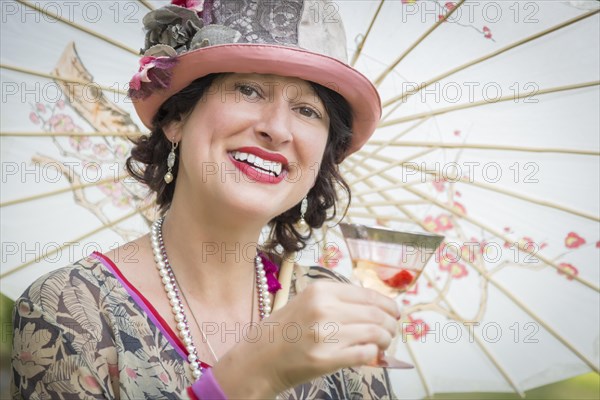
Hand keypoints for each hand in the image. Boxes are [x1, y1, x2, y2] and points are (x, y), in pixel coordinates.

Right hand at [212, 281, 399, 398]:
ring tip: (384, 343)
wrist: (260, 358)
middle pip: (375, 313)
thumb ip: (337, 300)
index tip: (395, 311)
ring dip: (386, 339)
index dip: (387, 303)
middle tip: (392, 329)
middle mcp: (324, 309)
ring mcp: (326, 334)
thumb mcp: (307, 301)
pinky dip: (374, 354)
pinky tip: (370, 354)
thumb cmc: (284, 330)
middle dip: (390, 322)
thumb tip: (375, 305)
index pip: (367, 294)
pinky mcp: (327, 359)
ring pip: (375, 333)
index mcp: (320, 290)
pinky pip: (365, 353)